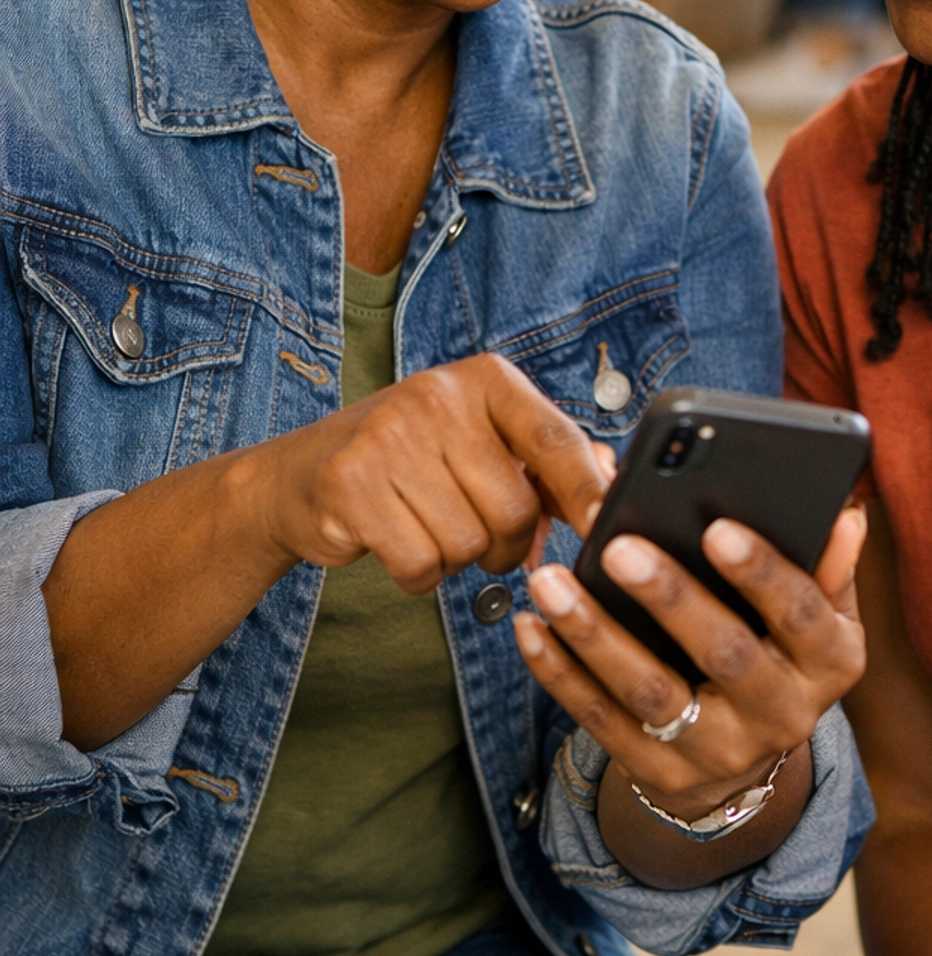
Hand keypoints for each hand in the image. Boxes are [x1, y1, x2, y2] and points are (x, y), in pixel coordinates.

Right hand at [247, 352, 615, 594]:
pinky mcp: (351, 486)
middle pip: (515, 508)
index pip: (553, 437)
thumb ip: (545, 460)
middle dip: (507, 545)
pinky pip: (421, 566)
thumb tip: (607, 480)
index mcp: (482, 379)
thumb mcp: (478, 440)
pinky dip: (418, 575)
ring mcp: (389, 437)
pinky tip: (397, 541)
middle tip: (480, 536)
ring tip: (427, 526)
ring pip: (469, 544)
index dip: (587, 489)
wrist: (298, 475)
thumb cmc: (409, 459)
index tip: (608, 530)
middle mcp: (437, 396)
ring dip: (457, 559)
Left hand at [513, 504, 866, 816]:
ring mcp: (719, 752)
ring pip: (650, 692)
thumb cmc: (778, 649)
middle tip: (619, 545)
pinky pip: (601, 720)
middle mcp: (784, 715)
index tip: (718, 527)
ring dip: (595, 633)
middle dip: (670, 597)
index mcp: (832, 662)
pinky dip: (560, 672)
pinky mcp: (660, 773)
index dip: (762, 572)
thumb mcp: (816, 614)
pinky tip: (530, 627)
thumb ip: (824, 563)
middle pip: (724, 654)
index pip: (802, 614)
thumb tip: (846, 516)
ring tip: (551, 580)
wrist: (744, 761)